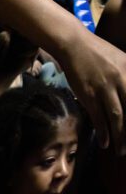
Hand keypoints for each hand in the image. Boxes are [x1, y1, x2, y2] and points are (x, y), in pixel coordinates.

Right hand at [59, 37, 125, 153]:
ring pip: (117, 117)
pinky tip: (105, 142)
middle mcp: (122, 79)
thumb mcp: (124, 60)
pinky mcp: (88, 93)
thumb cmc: (99, 52)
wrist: (73, 43)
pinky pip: (98, 116)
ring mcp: (105, 87)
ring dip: (120, 136)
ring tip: (121, 150)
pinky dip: (103, 131)